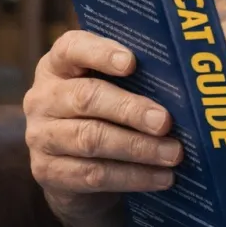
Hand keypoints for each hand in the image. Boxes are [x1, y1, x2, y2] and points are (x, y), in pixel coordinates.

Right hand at [23, 30, 182, 226]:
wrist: (73, 166)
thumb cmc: (105, 112)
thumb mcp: (114, 88)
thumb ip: (138, 77)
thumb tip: (185, 82)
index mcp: (58, 65)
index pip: (72, 48)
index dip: (101, 53)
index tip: (132, 62)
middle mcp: (43, 97)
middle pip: (86, 97)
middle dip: (130, 109)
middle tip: (165, 122)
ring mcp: (40, 136)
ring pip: (91, 140)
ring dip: (138, 148)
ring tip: (173, 154)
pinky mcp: (46, 172)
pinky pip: (93, 174)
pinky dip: (133, 176)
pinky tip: (162, 177)